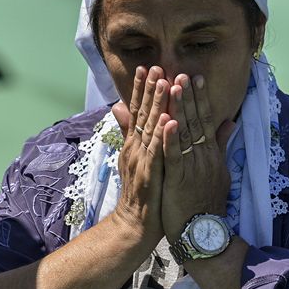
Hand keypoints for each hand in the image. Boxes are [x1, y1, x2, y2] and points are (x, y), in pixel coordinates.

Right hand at [111, 66, 170, 246]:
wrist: (136, 223)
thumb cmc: (141, 192)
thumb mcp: (134, 159)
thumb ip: (130, 134)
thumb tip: (120, 110)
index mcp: (135, 144)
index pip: (138, 111)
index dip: (142, 89)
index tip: (147, 68)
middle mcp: (136, 148)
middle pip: (143, 113)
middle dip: (150, 89)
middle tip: (157, 66)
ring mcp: (142, 159)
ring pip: (151, 127)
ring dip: (157, 104)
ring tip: (165, 83)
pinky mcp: (151, 173)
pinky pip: (158, 151)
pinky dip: (162, 135)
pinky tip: (169, 119)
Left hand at [161, 74, 236, 240]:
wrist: (204, 235)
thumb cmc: (207, 204)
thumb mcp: (220, 172)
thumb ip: (221, 145)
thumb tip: (229, 122)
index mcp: (210, 154)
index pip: (206, 120)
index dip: (200, 98)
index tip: (195, 77)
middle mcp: (203, 157)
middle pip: (196, 121)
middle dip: (189, 96)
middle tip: (183, 72)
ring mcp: (192, 168)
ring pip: (185, 133)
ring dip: (179, 109)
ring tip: (174, 86)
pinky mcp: (179, 180)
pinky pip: (174, 156)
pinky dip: (170, 139)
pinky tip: (167, 122)